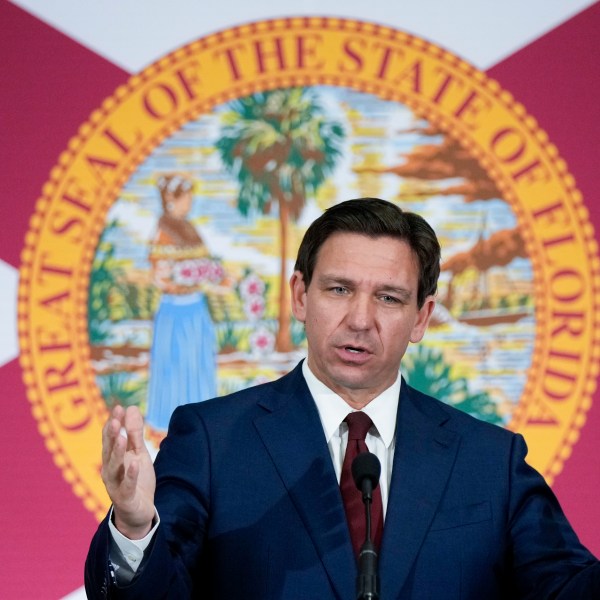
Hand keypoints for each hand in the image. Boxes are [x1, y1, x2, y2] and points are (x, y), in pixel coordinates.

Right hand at [101, 405, 155, 538]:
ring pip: (114, 467)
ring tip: (121, 437)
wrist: (139, 512)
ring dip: (117, 452)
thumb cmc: (136, 480)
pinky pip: (127, 485)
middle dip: (111, 435)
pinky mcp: (125, 498)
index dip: (114, 423)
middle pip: (108, 450)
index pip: (110, 438)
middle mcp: (109, 470)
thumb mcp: (139, 453)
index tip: (119, 407)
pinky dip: (130, 474)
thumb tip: (131, 408)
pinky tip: (135, 463)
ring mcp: (115, 484)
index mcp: (112, 458)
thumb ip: (135, 433)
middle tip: (115, 419)